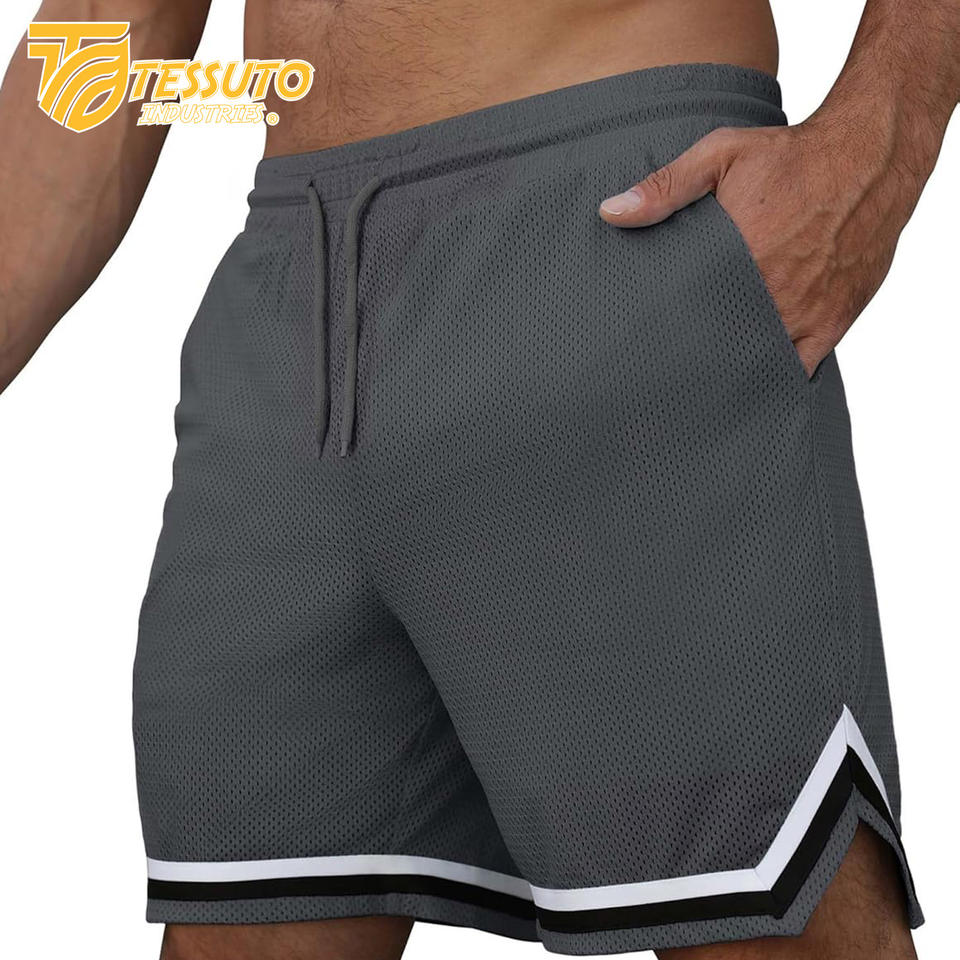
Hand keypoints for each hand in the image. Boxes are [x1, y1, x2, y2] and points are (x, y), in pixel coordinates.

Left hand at [598, 117, 922, 376]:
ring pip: (757, 361)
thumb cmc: (794, 154)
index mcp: (739, 258)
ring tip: (700, 386)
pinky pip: (801, 366)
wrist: (873, 154)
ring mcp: (805, 311)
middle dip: (694, 358)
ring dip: (731, 371)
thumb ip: (664, 187)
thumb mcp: (721, 154)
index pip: (688, 316)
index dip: (665, 336)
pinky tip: (751, 387)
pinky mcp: (834, 319)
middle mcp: (773, 291)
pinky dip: (776, 377)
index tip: (643, 348)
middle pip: (720, 344)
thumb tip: (611, 212)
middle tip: (666, 374)